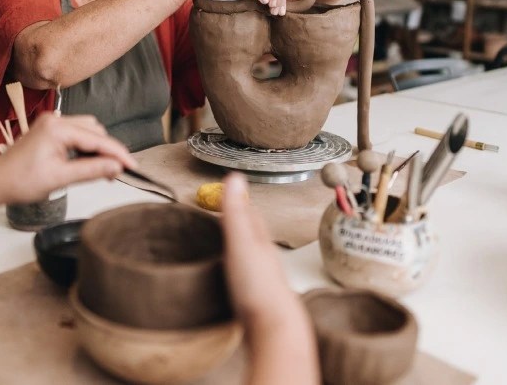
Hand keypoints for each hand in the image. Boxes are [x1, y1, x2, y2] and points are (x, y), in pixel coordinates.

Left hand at [0, 114, 135, 203]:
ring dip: (97, 148)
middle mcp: (54, 120)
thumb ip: (91, 171)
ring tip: (102, 170)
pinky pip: (75, 134)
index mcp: (57, 128)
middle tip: (116, 173)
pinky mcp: (48, 131)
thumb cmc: (19, 181)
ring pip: (87, 131)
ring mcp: (50, 124)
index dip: (117, 153)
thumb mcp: (60, 179)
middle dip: (108, 150)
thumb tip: (116, 167)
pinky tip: (87, 163)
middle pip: (95, 131)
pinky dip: (85, 147)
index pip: (97, 139)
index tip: (132, 165)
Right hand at [221, 174, 317, 383]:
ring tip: (231, 240)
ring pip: (252, 256)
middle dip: (243, 220)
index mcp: (260, 242)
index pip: (251, 215)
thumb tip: (234, 176)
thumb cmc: (257, 287)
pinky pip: (247, 279)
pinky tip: (234, 278)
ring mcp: (263, 281)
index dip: (240, 200)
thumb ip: (236, 213)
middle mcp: (265, 259)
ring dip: (242, 245)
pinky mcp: (258, 302)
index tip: (232, 186)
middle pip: (254, 234)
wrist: (276, 329)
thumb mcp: (241, 243)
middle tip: (231, 209)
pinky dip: (240, 270)